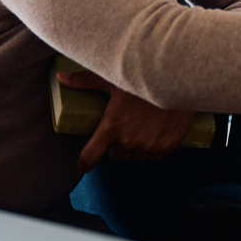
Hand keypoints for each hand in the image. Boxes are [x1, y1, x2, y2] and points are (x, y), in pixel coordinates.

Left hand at [56, 70, 195, 171]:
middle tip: (125, 129)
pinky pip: (156, 155)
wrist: (180, 78)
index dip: (85, 162)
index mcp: (111, 126)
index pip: (90, 156)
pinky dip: (155, 147)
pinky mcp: (169, 145)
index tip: (85, 163)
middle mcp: (129, 140)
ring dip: (137, 147)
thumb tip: (60, 77)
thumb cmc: (143, 77)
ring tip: (143, 128)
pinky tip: (158, 132)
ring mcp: (150, 144)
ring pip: (137, 156)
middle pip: (117, 156)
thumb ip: (85, 81)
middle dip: (118, 146)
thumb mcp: (111, 78)